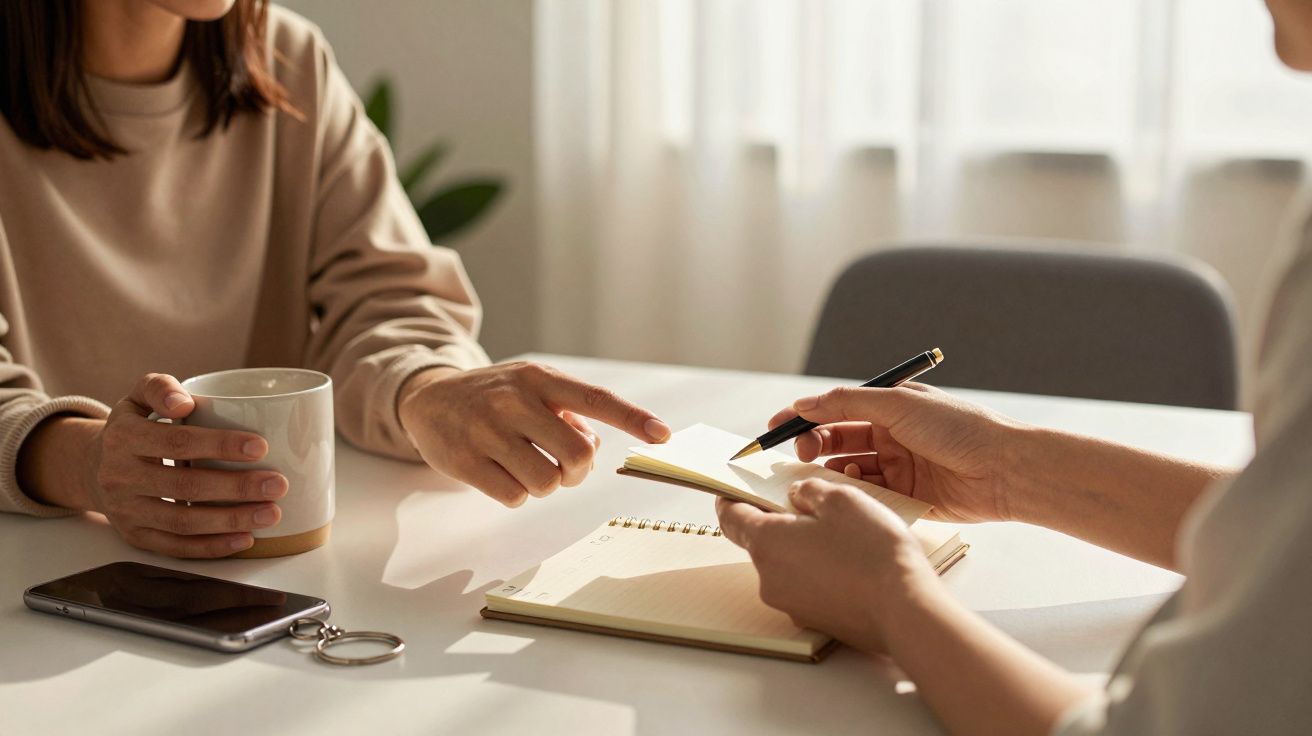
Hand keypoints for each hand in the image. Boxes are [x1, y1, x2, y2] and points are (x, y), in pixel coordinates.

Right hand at [85, 373, 288, 557]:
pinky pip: (175, 547)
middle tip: (278, 484)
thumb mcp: (138, 397)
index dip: (219, 445)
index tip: (261, 446)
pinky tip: (245, 539)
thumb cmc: (134, 426)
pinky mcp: (135, 537)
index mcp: (123, 437)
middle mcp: (120, 477)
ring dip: (231, 521)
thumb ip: (159, 386)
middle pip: (185, 486)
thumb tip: (183, 401)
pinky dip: (212, 547)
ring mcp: (126, 511)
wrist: (92, 467)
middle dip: (237, 487)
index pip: (177, 442)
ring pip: (182, 522)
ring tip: (272, 513)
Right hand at [398, 361, 670, 506]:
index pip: (595, 398)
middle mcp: (515, 400)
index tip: (663, 435)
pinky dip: (517, 495)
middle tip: (563, 469)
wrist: (428, 398)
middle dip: (577, 472)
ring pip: (546, 482)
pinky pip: (514, 497)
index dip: (632, 418)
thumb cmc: (495, 398)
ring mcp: (487, 430)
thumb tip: (592, 451)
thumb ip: (569, 415)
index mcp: (540, 378)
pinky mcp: (465, 459)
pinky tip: (501, 474)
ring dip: (545, 485)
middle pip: (576, 454)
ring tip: (526, 467)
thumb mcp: (533, 390)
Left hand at [716, 478, 937, 652]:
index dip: (731, 498)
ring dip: (803, 548)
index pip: (730, 517)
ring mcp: (790, 604)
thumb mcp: (841, 499)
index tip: (736, 488)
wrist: (904, 611)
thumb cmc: (872, 553)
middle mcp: (769, 577)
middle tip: (811, 506)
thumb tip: (797, 496)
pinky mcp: (813, 620)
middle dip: (779, 521)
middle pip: (760, 541)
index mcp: (766, 542)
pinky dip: (819, 572)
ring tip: (841, 536)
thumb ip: (808, 490)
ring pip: (786, 565)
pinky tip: (849, 564)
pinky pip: (806, 587)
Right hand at [769, 383, 1024, 522]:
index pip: (834, 409)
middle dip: (813, 447)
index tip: (773, 430)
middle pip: (836, 441)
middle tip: (802, 457)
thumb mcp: (899, 404)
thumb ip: (847, 403)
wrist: (1005, 470)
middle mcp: (891, 435)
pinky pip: (869, 496)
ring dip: (833, 472)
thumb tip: (803, 404)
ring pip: (849, 470)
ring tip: (826, 477)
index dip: (802, 419)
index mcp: (889, 407)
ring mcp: (898, 468)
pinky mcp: (907, 498)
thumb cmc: (959, 429)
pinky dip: (855, 495)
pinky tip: (854, 493)